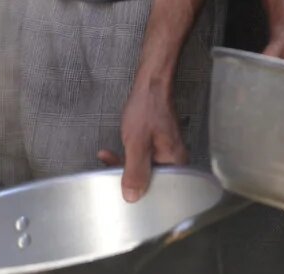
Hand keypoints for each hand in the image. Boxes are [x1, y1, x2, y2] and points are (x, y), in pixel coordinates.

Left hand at [107, 82, 186, 202]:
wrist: (151, 85)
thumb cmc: (148, 108)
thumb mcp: (137, 142)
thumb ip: (135, 170)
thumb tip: (132, 197)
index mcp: (175, 162)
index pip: (157, 189)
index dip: (136, 191)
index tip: (118, 186)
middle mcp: (175, 160)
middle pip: (150, 181)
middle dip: (126, 177)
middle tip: (110, 167)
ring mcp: (167, 153)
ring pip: (144, 171)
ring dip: (124, 166)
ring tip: (108, 159)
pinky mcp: (159, 147)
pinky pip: (143, 161)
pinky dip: (127, 158)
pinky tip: (113, 154)